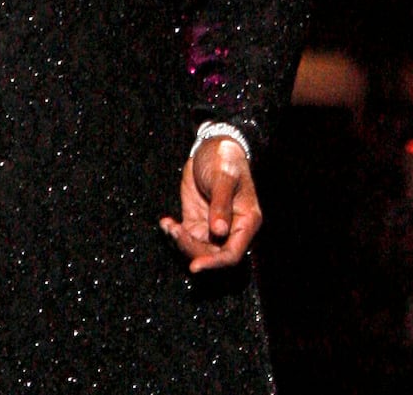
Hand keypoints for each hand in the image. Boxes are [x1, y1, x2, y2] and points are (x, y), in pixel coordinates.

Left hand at [159, 136, 260, 272]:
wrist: (212, 147)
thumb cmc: (224, 159)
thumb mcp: (223, 177)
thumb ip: (221, 204)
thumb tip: (219, 231)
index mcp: (246, 221)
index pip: (232, 254)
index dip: (215, 263)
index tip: (195, 266)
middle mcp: (231, 229)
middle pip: (212, 255)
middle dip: (192, 250)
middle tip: (175, 233)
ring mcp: (213, 227)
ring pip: (197, 249)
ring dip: (181, 242)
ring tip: (169, 226)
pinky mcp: (197, 221)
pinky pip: (185, 237)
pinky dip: (174, 234)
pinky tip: (166, 223)